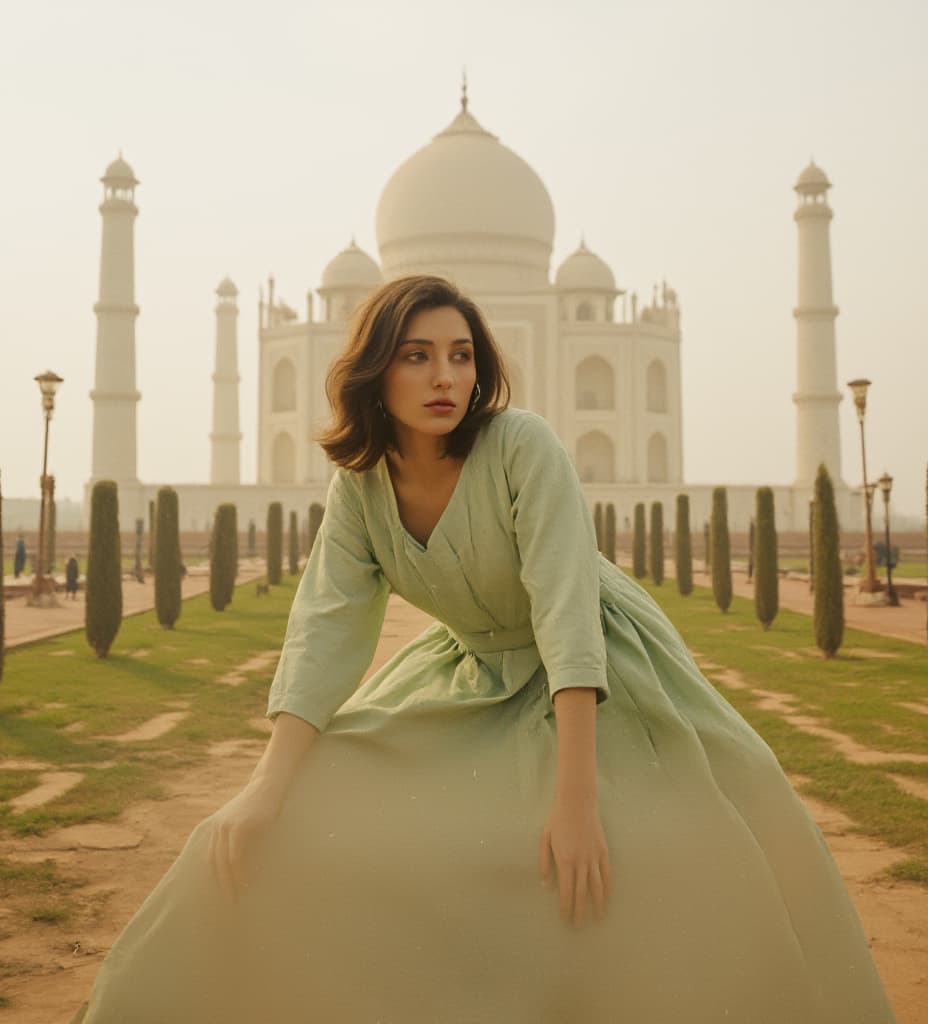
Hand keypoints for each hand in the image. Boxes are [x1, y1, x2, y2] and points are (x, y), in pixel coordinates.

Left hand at [206, 780, 282, 899]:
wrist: (268, 784)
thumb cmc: (259, 803)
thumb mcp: (242, 819)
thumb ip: (235, 835)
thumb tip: (238, 859)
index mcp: (217, 827)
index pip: (212, 858)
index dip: (217, 877)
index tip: (224, 892)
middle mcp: (219, 828)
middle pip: (216, 863)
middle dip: (222, 884)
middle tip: (230, 901)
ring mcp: (230, 827)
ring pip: (225, 862)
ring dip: (231, 881)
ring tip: (239, 895)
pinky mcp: (242, 827)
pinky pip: (238, 855)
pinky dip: (240, 870)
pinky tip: (247, 880)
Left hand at [539, 797, 610, 927]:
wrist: (577, 802)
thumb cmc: (557, 819)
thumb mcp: (545, 838)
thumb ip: (545, 861)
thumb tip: (545, 884)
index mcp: (565, 860)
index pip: (566, 890)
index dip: (565, 906)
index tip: (564, 918)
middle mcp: (581, 861)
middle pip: (582, 892)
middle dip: (580, 911)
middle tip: (579, 926)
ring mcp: (594, 857)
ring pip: (597, 886)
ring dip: (597, 904)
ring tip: (598, 918)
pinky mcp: (603, 851)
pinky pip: (606, 873)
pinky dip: (607, 887)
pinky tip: (607, 897)